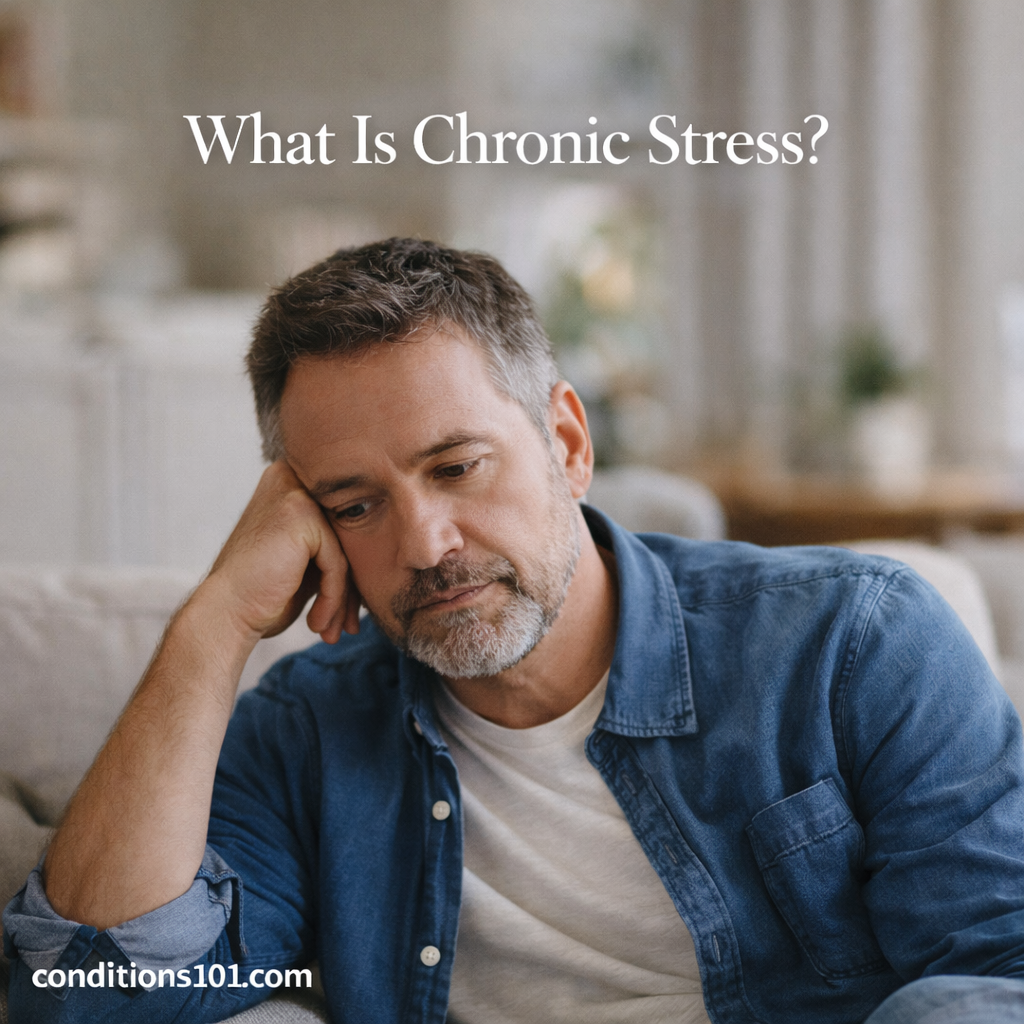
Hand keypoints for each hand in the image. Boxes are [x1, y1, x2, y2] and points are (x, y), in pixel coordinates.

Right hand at [204, 460, 360, 643]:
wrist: (225, 614)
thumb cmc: (262, 594)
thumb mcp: (306, 564)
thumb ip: (334, 547)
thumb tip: (383, 551)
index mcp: (290, 482)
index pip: (341, 528)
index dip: (348, 575)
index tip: (348, 616)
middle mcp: (290, 476)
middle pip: (346, 537)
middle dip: (351, 589)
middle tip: (347, 628)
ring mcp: (294, 491)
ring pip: (345, 551)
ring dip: (343, 599)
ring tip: (333, 631)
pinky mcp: (300, 513)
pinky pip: (337, 561)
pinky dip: (332, 596)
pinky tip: (317, 622)